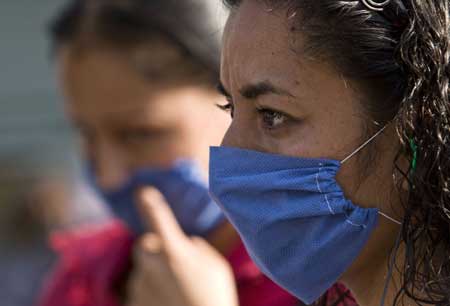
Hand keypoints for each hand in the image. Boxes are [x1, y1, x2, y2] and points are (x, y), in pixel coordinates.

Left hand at [126, 187, 238, 305]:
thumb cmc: (214, 298)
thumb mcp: (216, 267)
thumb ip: (197, 249)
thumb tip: (187, 245)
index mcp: (174, 251)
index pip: (159, 219)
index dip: (152, 204)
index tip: (143, 191)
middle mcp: (151, 265)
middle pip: (146, 246)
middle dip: (156, 250)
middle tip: (176, 265)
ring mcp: (139, 286)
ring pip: (145, 272)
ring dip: (157, 276)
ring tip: (180, 294)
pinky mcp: (132, 303)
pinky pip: (142, 292)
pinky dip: (153, 296)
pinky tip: (170, 304)